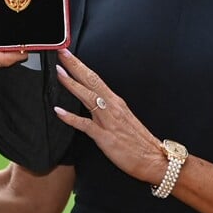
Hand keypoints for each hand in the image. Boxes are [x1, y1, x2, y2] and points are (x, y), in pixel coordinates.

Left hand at [52, 49, 165, 185]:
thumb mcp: (122, 118)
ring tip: (59, 73)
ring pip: (88, 97)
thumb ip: (106, 108)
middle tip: (61, 52)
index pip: (95, 78)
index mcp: (115, 102)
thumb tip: (91, 100)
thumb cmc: (137, 141)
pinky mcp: (105, 137)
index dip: (80, 65)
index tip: (68, 53)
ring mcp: (108, 121)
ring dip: (72, 84)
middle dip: (75, 66)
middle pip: (91, 81)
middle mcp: (112, 107)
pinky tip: (59, 111)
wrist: (153, 159)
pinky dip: (71, 118)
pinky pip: (85, 125)